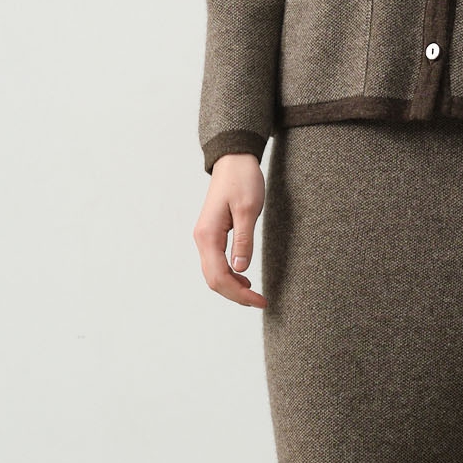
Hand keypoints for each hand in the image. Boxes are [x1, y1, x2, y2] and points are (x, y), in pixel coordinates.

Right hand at [193, 154, 267, 308]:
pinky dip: (228, 276)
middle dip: (235, 295)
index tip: (260, 301)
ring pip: (213, 274)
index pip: (219, 276)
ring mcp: (205, 237)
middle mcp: (202, 239)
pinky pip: (215, 263)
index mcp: (208, 235)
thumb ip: (243, 240)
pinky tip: (243, 278)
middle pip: (213, 280)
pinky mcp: (211, 235)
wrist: (233, 160)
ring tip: (254, 294)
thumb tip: (240, 270)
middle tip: (260, 302)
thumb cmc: (243, 180)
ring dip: (232, 287)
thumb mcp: (248, 209)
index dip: (239, 294)